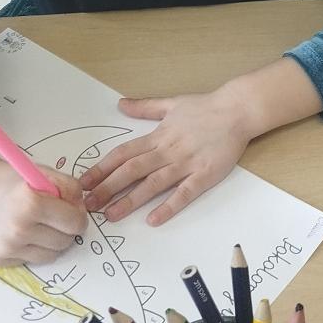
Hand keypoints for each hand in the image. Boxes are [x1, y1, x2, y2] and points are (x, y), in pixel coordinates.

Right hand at [0, 157, 86, 266]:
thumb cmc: (8, 179)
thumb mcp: (42, 173)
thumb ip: (69, 188)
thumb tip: (81, 210)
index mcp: (30, 203)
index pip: (75, 223)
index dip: (77, 214)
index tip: (70, 208)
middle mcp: (17, 229)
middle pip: (65, 242)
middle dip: (65, 228)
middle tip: (53, 215)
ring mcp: (6, 248)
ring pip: (50, 255)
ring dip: (50, 241)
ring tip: (36, 223)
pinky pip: (30, 260)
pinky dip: (30, 248)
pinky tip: (19, 232)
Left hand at [79, 94, 251, 225]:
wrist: (238, 110)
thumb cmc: (206, 107)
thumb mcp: (171, 103)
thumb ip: (145, 107)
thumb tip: (120, 104)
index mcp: (158, 135)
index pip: (123, 153)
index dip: (102, 168)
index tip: (84, 183)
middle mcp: (168, 150)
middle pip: (132, 170)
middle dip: (108, 188)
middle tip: (88, 205)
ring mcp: (186, 163)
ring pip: (153, 183)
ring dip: (131, 200)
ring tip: (112, 215)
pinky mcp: (205, 174)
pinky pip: (184, 192)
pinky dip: (168, 206)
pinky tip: (154, 219)